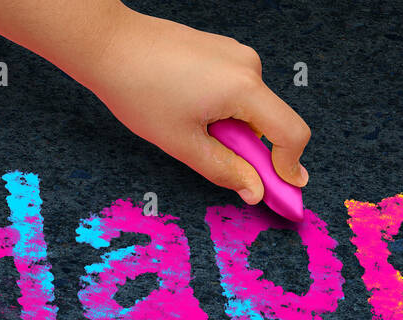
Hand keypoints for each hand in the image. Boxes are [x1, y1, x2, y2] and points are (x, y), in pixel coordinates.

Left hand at [80, 6, 309, 202]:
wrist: (110, 44)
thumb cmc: (140, 90)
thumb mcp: (184, 144)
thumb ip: (226, 171)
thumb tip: (256, 191)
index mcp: (244, 87)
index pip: (292, 133)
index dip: (291, 167)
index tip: (282, 190)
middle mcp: (248, 65)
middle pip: (272, 123)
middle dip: (254, 151)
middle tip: (219, 161)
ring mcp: (236, 54)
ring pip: (253, 109)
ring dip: (235, 131)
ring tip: (194, 128)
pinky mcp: (223, 52)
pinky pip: (239, 92)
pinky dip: (227, 112)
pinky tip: (192, 111)